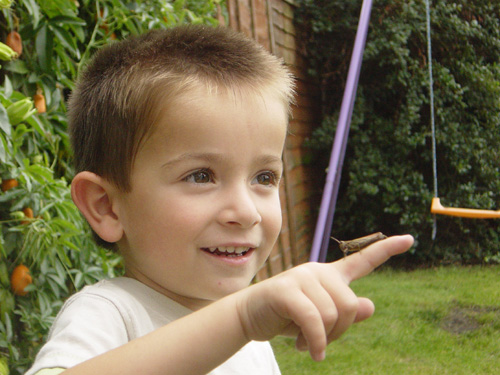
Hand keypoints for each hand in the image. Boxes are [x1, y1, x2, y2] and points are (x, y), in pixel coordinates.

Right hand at [235, 234, 413, 360]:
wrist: (249, 316)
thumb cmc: (287, 317)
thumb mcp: (319, 318)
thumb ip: (344, 312)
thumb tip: (370, 305)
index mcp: (329, 276)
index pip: (362, 261)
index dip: (386, 250)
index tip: (410, 240)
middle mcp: (318, 271)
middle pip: (349, 305)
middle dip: (339, 331)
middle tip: (320, 342)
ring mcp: (301, 277)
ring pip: (332, 314)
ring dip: (323, 340)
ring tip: (307, 344)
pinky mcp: (286, 290)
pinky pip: (313, 320)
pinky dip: (316, 341)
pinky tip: (311, 352)